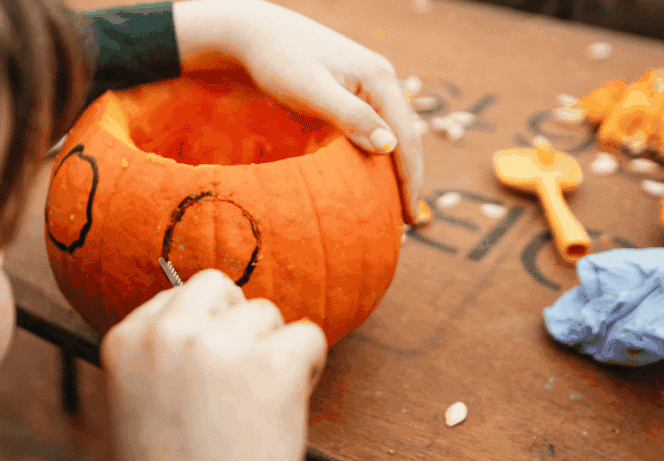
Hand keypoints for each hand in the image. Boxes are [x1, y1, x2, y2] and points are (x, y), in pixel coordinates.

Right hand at [101, 269, 326, 460]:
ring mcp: (219, 345)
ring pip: (267, 312)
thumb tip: (210, 311)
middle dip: (238, 324)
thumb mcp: (138, 406)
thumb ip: (161, 356)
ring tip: (256, 410)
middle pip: (221, 287)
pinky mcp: (272, 362)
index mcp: (124, 340)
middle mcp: (167, 333)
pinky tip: (285, 410)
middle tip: (239, 382)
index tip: (207, 380)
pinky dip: (308, 368)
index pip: (179, 295)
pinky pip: (308, 335)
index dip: (205, 331)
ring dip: (272, 352)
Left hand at [175, 0, 425, 224]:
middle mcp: (379, 79)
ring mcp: (364, 84)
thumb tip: (390, 147)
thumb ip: (350, 117)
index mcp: (378, 79)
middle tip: (407, 224)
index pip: (406, 138)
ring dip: (390, 171)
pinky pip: (368, 129)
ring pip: (387, 134)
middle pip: (403, 137)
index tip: (410, 220)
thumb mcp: (312, 91)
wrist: (252, 33)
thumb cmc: (278, 60)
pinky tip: (365, 180)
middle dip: (407, 180)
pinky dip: (370, 157)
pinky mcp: (347, 90)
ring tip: (389, 208)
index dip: (411, 181)